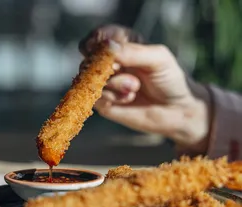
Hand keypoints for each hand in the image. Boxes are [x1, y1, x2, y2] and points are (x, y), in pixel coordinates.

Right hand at [79, 25, 210, 154]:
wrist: (175, 111)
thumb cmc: (169, 80)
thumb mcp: (158, 58)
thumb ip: (132, 52)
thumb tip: (106, 48)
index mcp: (123, 45)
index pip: (98, 37)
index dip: (96, 42)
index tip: (105, 49)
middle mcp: (111, 64)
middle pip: (89, 59)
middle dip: (105, 66)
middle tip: (121, 69)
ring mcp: (106, 84)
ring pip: (90, 79)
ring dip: (114, 83)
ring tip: (134, 88)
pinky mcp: (104, 103)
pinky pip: (95, 97)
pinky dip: (112, 97)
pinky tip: (128, 98)